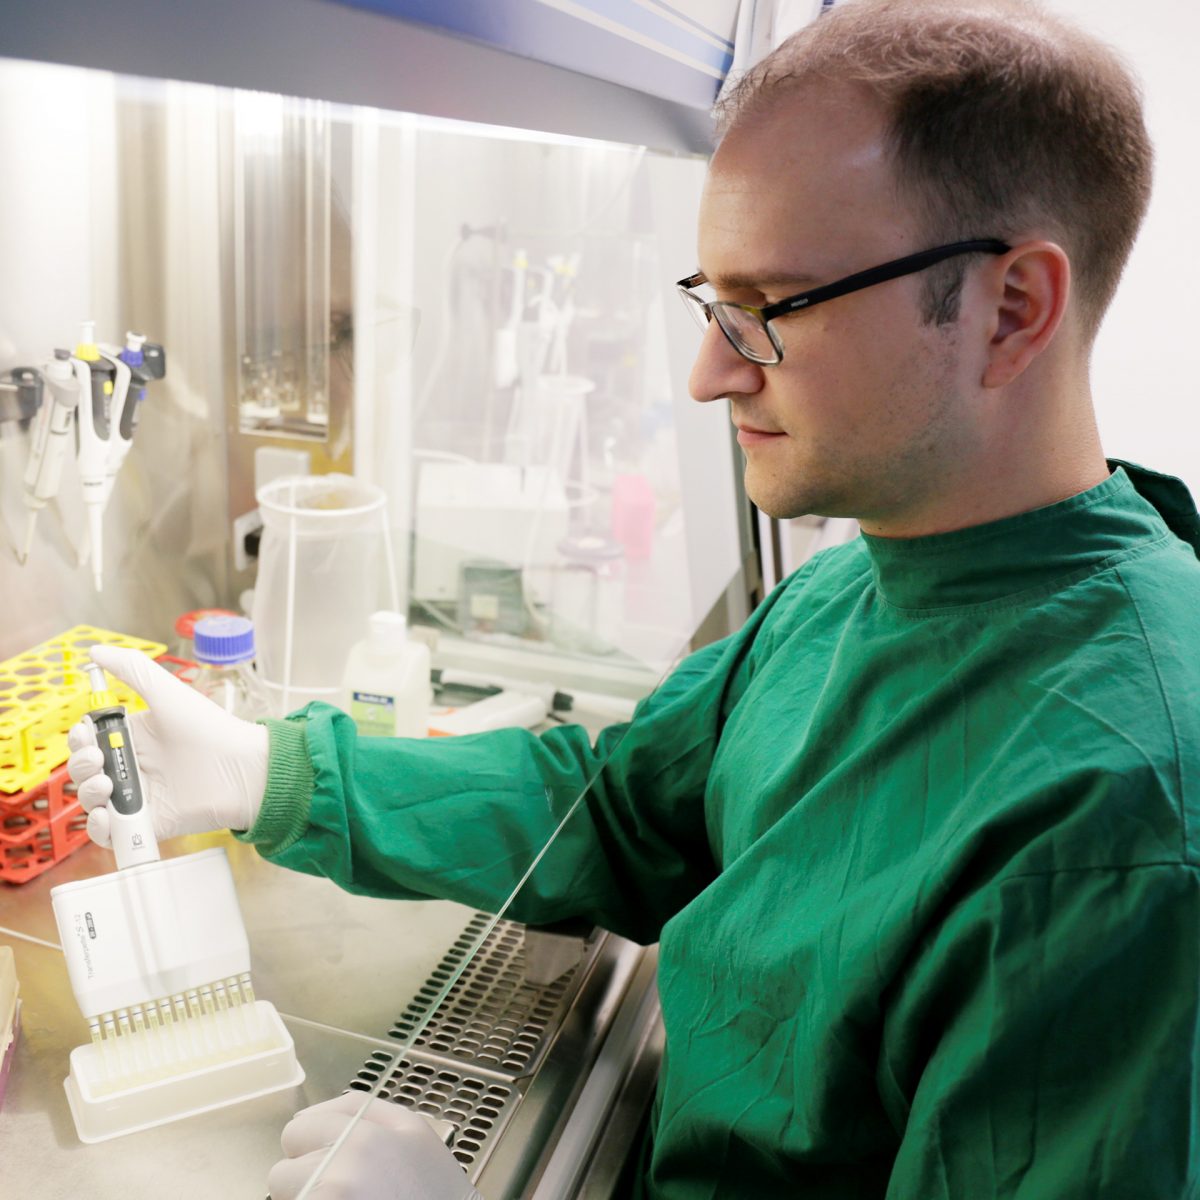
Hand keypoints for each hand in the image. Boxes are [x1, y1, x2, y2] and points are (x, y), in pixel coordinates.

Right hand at [66, 644, 268, 845]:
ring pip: (92, 801)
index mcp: (134, 738)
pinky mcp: (148, 824)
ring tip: (106, 785)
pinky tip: (106, 815)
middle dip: (80, 765)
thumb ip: (132, 669)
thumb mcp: (167, 692)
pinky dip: (98, 829)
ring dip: (87, 793)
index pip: (89, 741)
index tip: (85, 734)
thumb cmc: (209, 728)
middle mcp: (133, 767)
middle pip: (86, 771)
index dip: (80, 740)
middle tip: (98, 759)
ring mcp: (139, 797)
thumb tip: (94, 650)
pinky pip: (110, 834)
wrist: (241, 767)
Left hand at [268, 1093, 482, 1199]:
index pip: (343, 1105)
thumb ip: (390, 1135)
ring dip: (296, 1194)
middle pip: (299, 1133)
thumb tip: (336, 1134)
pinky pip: (286, 1199)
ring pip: (281, 1177)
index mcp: (401, 1129)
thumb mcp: (427, 1161)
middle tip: (325, 1188)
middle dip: (304, 1160)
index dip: (323, 1125)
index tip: (316, 1142)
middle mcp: (366, 1144)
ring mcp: (339, 1179)